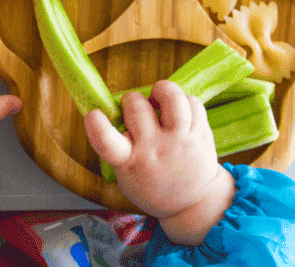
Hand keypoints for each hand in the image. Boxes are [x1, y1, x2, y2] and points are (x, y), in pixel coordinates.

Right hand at [84, 80, 234, 244]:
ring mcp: (180, 140)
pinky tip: (179, 110)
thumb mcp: (126, 175)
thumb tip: (113, 109)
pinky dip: (184, 100)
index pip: (106, 141)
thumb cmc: (153, 185)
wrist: (194, 203)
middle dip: (132, 100)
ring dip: (162, 90)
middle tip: (136, 109)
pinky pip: (192, 101)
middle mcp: (155, 149)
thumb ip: (117, 146)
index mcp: (130, 162)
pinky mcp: (200, 132)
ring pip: (171, 96)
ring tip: (159, 97)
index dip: (96, 123)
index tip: (93, 114)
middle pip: (137, 106)